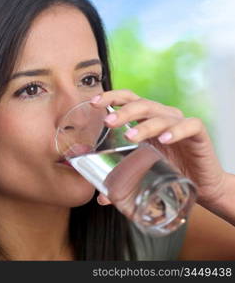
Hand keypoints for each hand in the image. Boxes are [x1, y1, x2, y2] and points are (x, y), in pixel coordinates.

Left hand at [90, 90, 225, 209]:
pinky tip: (164, 140)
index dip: (111, 97)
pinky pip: (189, 126)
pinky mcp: (198, 134)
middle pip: (141, 104)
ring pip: (161, 116)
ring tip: (129, 136)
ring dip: (144, 125)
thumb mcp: (142, 172)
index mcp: (145, 120)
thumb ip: (122, 180)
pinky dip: (176, 131)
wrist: (202, 186)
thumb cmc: (168, 173)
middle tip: (107, 123)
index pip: (128, 99)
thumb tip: (101, 198)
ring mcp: (180, 123)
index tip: (94, 102)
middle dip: (122, 111)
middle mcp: (162, 116)